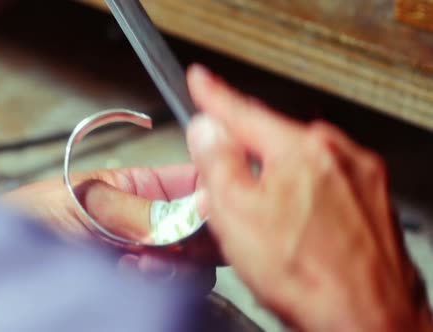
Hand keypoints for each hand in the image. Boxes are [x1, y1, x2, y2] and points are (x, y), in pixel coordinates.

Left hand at [0, 164, 215, 289]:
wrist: (1, 268)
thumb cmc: (29, 220)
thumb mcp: (84, 202)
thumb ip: (139, 207)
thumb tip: (196, 207)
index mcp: (143, 188)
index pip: (197, 184)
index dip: (214, 193)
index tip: (214, 208)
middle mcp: (153, 224)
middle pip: (207, 228)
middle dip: (195, 236)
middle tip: (168, 241)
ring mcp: (151, 259)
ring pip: (198, 264)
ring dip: (175, 264)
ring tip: (133, 261)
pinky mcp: (145, 290)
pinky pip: (178, 290)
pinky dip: (161, 284)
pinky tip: (129, 276)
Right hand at [185, 65, 432, 330]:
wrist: (370, 322)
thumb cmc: (310, 277)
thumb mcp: (238, 216)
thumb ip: (217, 163)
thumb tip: (207, 129)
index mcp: (301, 150)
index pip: (243, 111)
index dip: (214, 95)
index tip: (200, 80)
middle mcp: (337, 154)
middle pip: (274, 139)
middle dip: (245, 154)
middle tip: (226, 186)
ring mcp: (360, 177)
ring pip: (300, 165)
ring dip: (275, 181)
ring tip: (266, 225)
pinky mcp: (372, 203)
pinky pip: (324, 186)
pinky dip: (304, 199)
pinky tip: (297, 232)